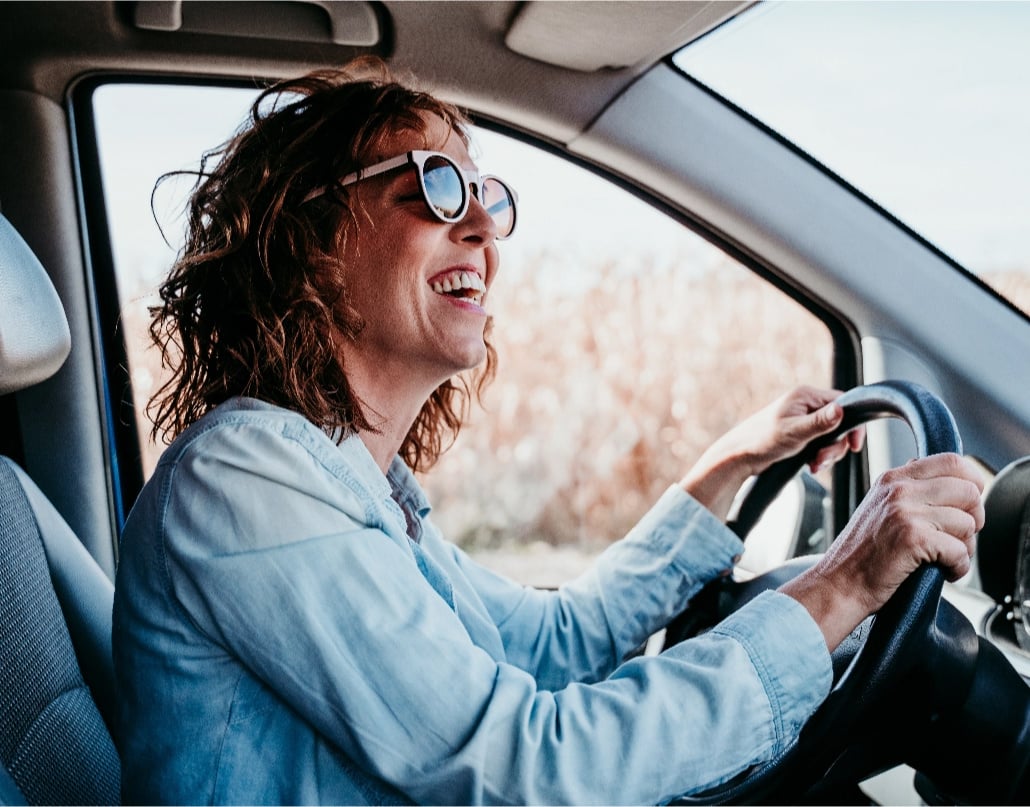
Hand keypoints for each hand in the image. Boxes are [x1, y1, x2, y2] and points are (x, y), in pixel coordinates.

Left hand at [681, 386, 863, 518]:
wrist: (740, 455)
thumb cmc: (762, 440)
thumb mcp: (794, 432)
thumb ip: (820, 422)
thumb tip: (841, 411)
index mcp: (806, 395)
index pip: (844, 403)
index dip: (853, 425)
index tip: (854, 445)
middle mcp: (806, 404)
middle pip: (840, 422)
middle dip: (836, 446)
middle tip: (822, 460)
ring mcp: (803, 418)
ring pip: (832, 436)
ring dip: (828, 454)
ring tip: (814, 465)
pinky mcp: (800, 432)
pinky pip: (821, 443)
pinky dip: (820, 456)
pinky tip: (811, 465)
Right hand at [781, 453, 984, 649]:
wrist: (838, 584)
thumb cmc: (861, 555)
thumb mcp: (879, 508)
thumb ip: (908, 491)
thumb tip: (946, 480)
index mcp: (893, 478)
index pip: (951, 461)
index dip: (972, 482)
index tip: (970, 505)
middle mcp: (898, 489)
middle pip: (968, 491)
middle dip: (975, 519)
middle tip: (958, 538)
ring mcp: (904, 512)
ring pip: (967, 523)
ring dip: (966, 548)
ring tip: (945, 559)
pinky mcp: (912, 538)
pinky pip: (960, 550)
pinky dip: (958, 567)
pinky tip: (944, 572)